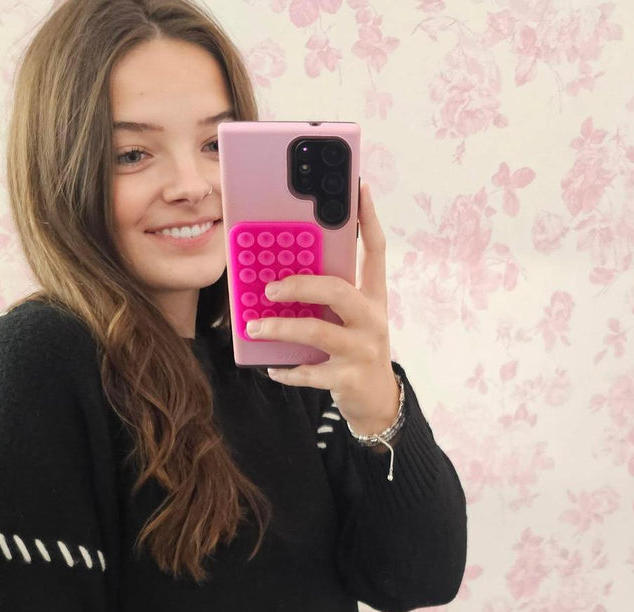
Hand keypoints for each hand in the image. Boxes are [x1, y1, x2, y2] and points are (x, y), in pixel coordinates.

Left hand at [252, 180, 401, 436]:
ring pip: (317, 333)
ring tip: (255, 326)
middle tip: (270, 287)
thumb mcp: (354, 319)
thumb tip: (286, 273)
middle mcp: (372, 320)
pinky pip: (309, 372)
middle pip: (337, 292)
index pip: (376, 251)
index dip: (369, 218)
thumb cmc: (357, 350)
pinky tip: (271, 367)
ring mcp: (361, 350)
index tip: (357, 188)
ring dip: (280, 329)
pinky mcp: (348, 379)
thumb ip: (331, 296)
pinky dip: (286, 370)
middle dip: (300, 285)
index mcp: (374, 297)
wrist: (378, 402)